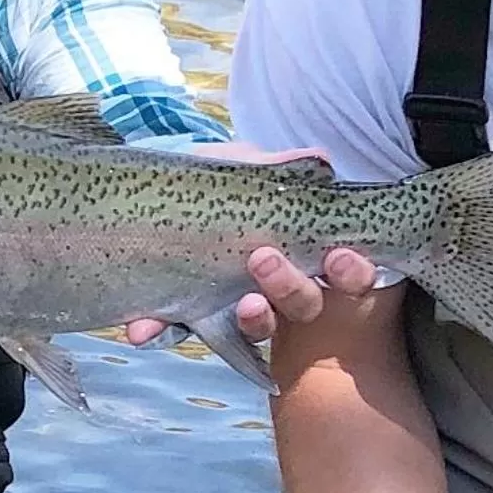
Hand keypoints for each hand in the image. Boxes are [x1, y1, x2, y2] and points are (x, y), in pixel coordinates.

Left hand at [122, 143, 382, 347]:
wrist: (158, 193)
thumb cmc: (220, 181)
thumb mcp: (244, 168)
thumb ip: (278, 166)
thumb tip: (321, 160)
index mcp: (307, 252)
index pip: (348, 272)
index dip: (352, 270)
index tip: (337, 257)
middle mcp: (281, 289)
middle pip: (305, 304)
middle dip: (291, 286)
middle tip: (263, 259)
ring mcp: (237, 308)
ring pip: (258, 328)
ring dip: (252, 318)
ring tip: (240, 304)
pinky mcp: (190, 317)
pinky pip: (182, 332)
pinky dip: (161, 330)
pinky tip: (141, 329)